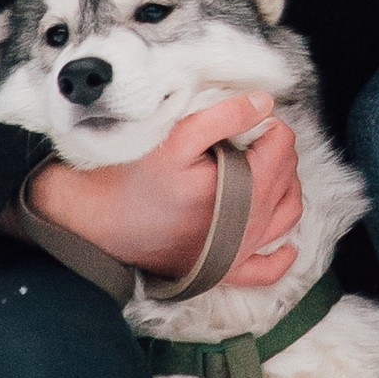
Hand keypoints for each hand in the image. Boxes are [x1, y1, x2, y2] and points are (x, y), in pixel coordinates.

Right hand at [25, 93, 303, 286]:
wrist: (92, 222)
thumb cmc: (131, 175)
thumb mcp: (177, 135)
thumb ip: (226, 116)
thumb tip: (266, 104)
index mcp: (238, 194)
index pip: (281, 149)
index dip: (271, 126)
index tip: (251, 120)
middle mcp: (245, 230)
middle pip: (287, 180)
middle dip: (277, 152)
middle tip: (252, 137)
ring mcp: (236, 256)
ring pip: (286, 217)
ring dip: (285, 190)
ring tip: (264, 169)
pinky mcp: (221, 273)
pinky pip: (266, 271)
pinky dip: (281, 254)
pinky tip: (285, 240)